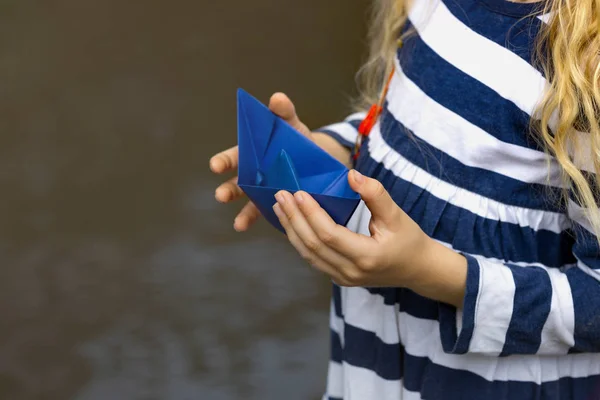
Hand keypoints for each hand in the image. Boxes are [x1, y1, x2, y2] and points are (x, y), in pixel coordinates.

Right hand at [209, 92, 313, 231]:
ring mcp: (262, 191)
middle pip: (235, 182)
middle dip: (227, 190)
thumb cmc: (298, 140)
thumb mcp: (292, 125)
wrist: (318, 161)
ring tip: (238, 223)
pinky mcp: (274, 204)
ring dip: (241, 213)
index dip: (223, 161)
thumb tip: (277, 98)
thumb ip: (284, 113)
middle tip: (221, 196)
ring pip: (247, 202)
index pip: (234, 157)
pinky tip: (250, 228)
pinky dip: (256, 221)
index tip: (215, 166)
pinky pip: (263, 213)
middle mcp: (252, 174)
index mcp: (252, 153)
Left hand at [272, 169, 467, 306]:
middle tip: (281, 195)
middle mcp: (351, 272)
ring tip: (279, 207)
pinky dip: (300, 240)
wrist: (418, 269)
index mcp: (367, 256)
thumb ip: (375, 194)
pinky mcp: (339, 278)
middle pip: (312, 245)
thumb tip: (351, 175)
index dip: (311, 213)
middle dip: (294, 219)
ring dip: (292, 229)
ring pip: (308, 255)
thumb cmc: (409, 239)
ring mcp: (343, 278)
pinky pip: (313, 259)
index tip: (298, 193)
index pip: (329, 234)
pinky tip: (292, 223)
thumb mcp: (397, 214)